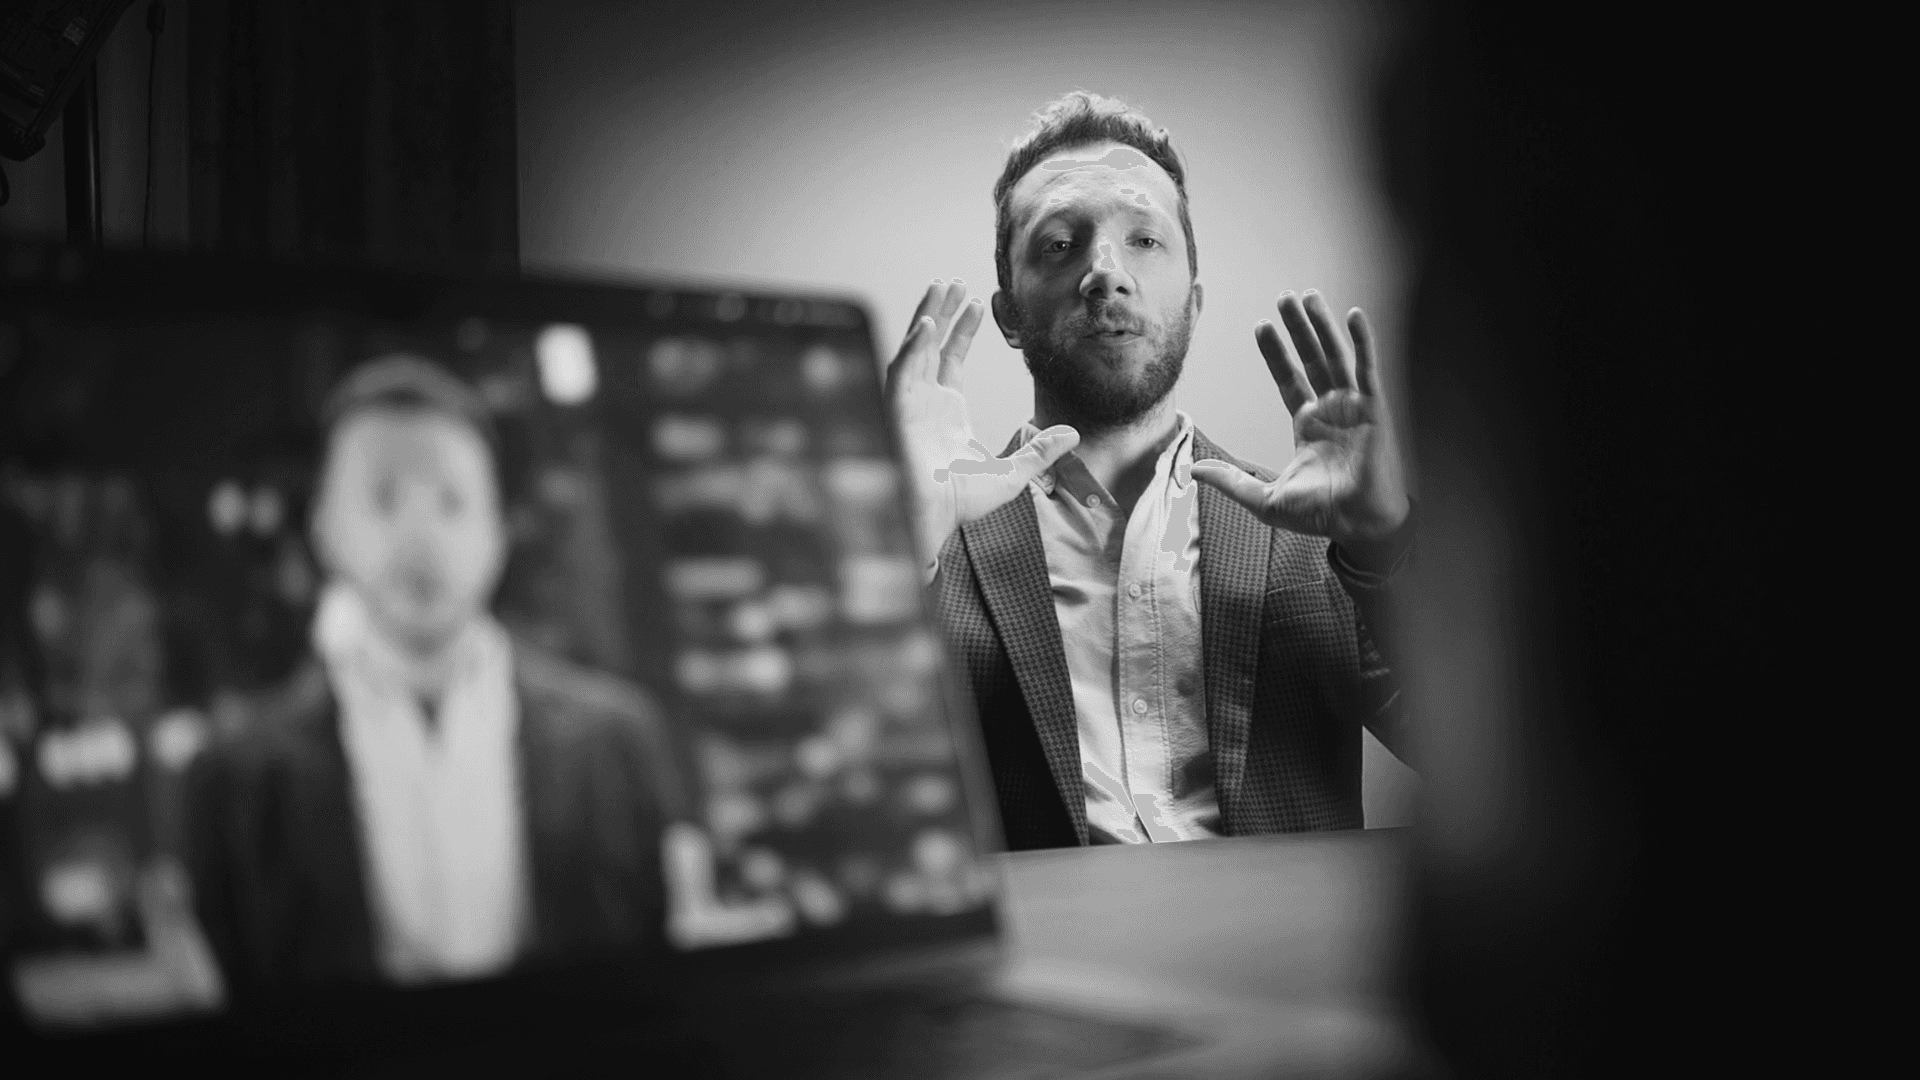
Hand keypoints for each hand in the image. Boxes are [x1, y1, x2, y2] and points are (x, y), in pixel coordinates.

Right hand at [884, 280, 1078, 563]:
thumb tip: (1073, 432)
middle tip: (953, 281)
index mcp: (946, 411)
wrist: (936, 520)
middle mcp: (925, 401)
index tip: (977, 302)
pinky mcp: (896, 410)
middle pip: (931, 345)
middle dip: (942, 311)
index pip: (951, 358)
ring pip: (914, 348)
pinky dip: (913, 345)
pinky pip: (902, 369)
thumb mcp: (1015, 472)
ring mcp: (909, 403)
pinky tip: (928, 322)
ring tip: (940, 286)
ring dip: (926, 316)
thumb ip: (1041, 450)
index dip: (962, 329)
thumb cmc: (963, 503)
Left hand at [1190, 291, 1408, 565]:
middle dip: (1297, 330)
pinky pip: (1368, 369)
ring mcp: (1354, 407)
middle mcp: (1331, 411)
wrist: (1359, 526)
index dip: (1276, 354)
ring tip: (1308, 297)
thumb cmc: (1320, 516)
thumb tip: (1192, 471)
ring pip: (1336, 356)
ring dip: (1323, 326)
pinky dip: (1363, 342)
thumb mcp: (1265, 499)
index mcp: (1309, 426)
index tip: (1261, 327)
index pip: (1289, 380)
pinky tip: (1354, 315)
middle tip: (1284, 298)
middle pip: (1312, 359)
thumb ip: (1231, 481)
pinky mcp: (1374, 408)